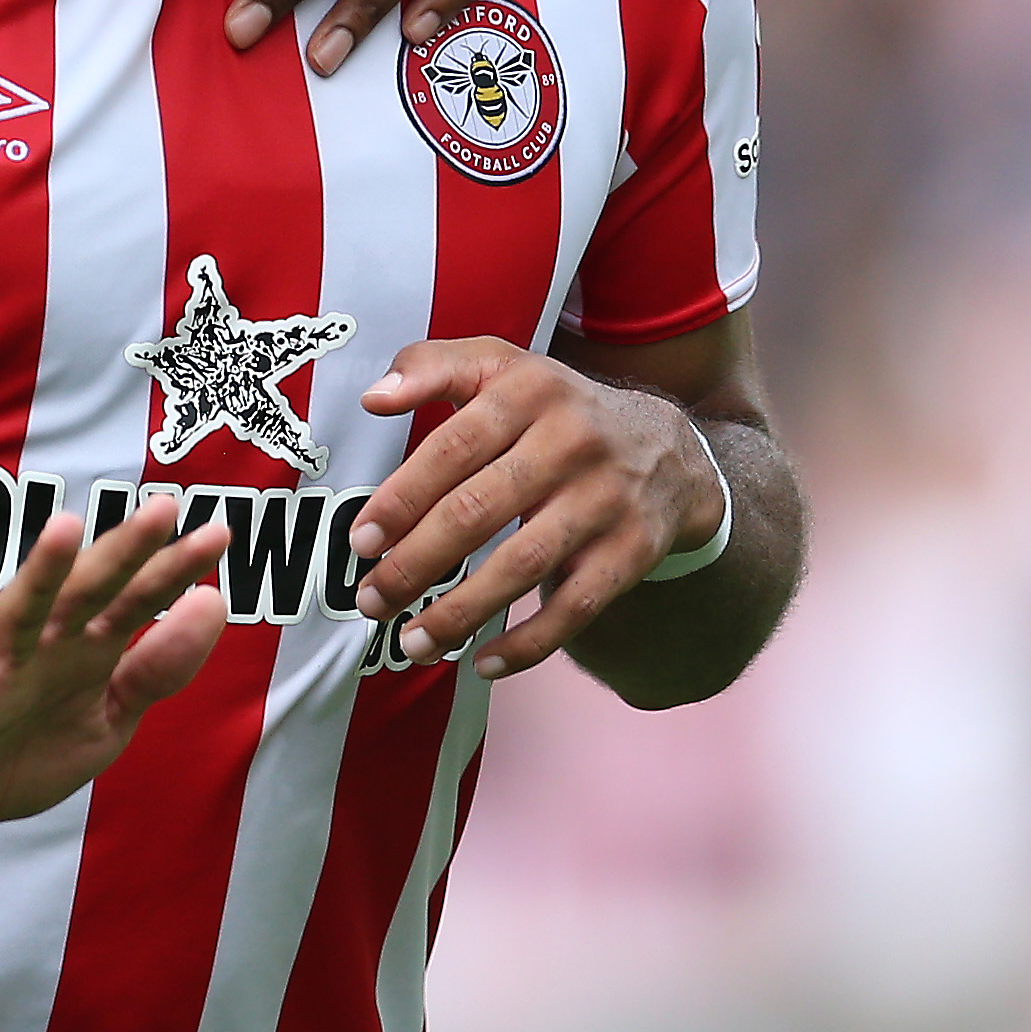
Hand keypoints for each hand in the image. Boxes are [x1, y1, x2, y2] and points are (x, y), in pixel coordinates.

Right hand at [0, 497, 232, 842]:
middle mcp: (45, 646)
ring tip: (66, 527)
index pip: (138, 601)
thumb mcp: (109, 722)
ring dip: (43, 573)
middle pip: (88, 592)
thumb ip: (157, 670)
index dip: (175, 570)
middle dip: (124, 553)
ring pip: (24, 613)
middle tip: (163, 509)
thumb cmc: (24, 749)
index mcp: (87, 649)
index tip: (219, 534)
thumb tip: (213, 604)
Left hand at [336, 339, 720, 671]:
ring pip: (522, 565)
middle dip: (416, 563)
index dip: (402, 497)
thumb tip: (373, 396)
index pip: (453, 448)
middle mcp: (570, 443)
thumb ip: (434, 367)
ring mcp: (604, 501)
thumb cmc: (557, 412)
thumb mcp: (504, 367)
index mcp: (529, 392)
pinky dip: (527, 644)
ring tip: (412, 643)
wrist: (669, 449)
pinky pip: (574, 608)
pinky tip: (482, 664)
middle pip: (479, 510)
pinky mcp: (631, 552)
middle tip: (372, 600)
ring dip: (460, 613)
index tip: (361, 541)